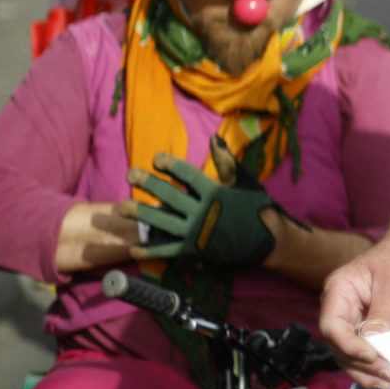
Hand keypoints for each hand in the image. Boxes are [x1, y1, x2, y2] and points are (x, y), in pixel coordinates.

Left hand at [121, 152, 280, 266]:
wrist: (268, 239)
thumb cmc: (256, 206)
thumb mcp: (244, 181)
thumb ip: (226, 160)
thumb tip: (213, 138)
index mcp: (214, 192)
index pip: (187, 175)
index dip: (170, 165)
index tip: (156, 159)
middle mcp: (202, 211)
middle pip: (169, 195)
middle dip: (148, 183)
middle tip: (130, 173)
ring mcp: (197, 231)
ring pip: (162, 221)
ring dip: (140, 214)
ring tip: (120, 207)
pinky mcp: (195, 249)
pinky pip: (168, 250)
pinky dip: (151, 250)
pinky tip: (134, 248)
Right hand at [319, 232, 389, 388]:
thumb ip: (382, 315)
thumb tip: (371, 343)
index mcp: (339, 291)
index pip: (332, 326)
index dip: (348, 345)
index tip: (370, 356)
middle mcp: (342, 309)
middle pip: (340, 346)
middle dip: (361, 364)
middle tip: (387, 375)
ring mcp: (355, 320)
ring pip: (350, 355)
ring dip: (367, 372)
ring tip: (388, 383)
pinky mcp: (370, 330)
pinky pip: (367, 353)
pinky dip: (375, 367)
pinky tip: (388, 379)